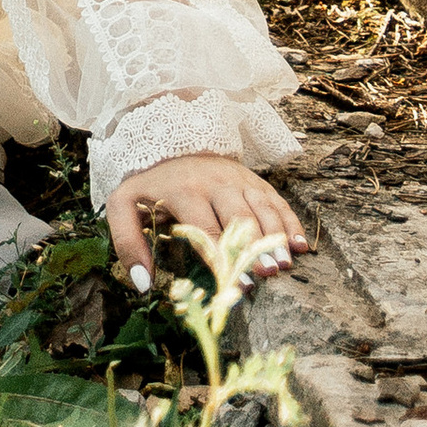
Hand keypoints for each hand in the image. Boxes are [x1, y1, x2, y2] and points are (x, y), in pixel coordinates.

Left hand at [106, 156, 307, 297]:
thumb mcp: (125, 205)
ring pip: (262, 208)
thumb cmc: (150, 185)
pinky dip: (290, 222)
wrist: (171, 139)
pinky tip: (301, 246)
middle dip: (254, 247)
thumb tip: (143, 284)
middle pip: (240, 218)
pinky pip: (276, 201)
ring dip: (276, 237)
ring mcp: (238, 180)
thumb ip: (127, 242)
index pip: (206, 229)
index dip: (223, 258)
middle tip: (268, 275)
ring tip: (285, 265)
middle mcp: (215, 183)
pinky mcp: (254, 180)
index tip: (236, 286)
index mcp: (184, 191)